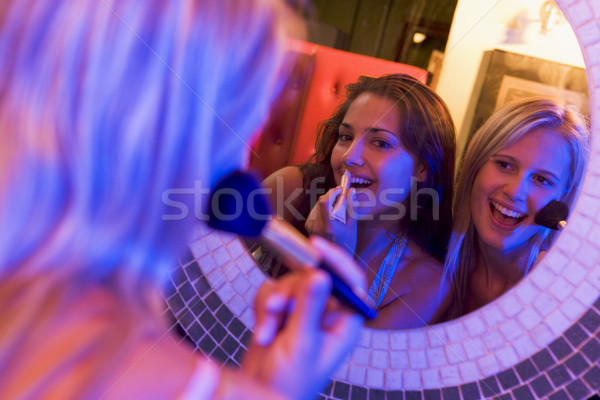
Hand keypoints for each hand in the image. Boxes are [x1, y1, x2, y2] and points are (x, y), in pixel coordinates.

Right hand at [241, 237, 365, 399]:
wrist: (260, 394)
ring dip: (273, 305)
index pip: (350, 281)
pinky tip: (262, 332)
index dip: (336, 260)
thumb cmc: (290, 383)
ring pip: (289, 284)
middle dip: (290, 292)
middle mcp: (327, 313)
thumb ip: (309, 308)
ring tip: (267, 331)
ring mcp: (304, 311)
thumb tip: (320, 275)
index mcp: (345, 322)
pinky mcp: (283, 311)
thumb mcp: (301, 344)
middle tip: (278, 308)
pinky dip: (263, 310)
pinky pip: (272, 293)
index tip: (315, 246)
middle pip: (313, 277)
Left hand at [305, 186, 357, 254]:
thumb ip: (351, 207)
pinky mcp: (308, 226)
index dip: (332, 192)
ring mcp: (310, 227)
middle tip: (341, 194)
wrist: (335, 260)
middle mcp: (316, 226)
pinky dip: (324, 209)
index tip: (341, 188)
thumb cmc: (346, 244)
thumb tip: (351, 191)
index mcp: (328, 226)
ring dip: (328, 202)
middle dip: (331, 196)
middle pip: (321, 202)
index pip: (324, 202)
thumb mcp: (352, 226)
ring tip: (338, 208)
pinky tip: (331, 216)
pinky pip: (315, 211)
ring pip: (318, 205)